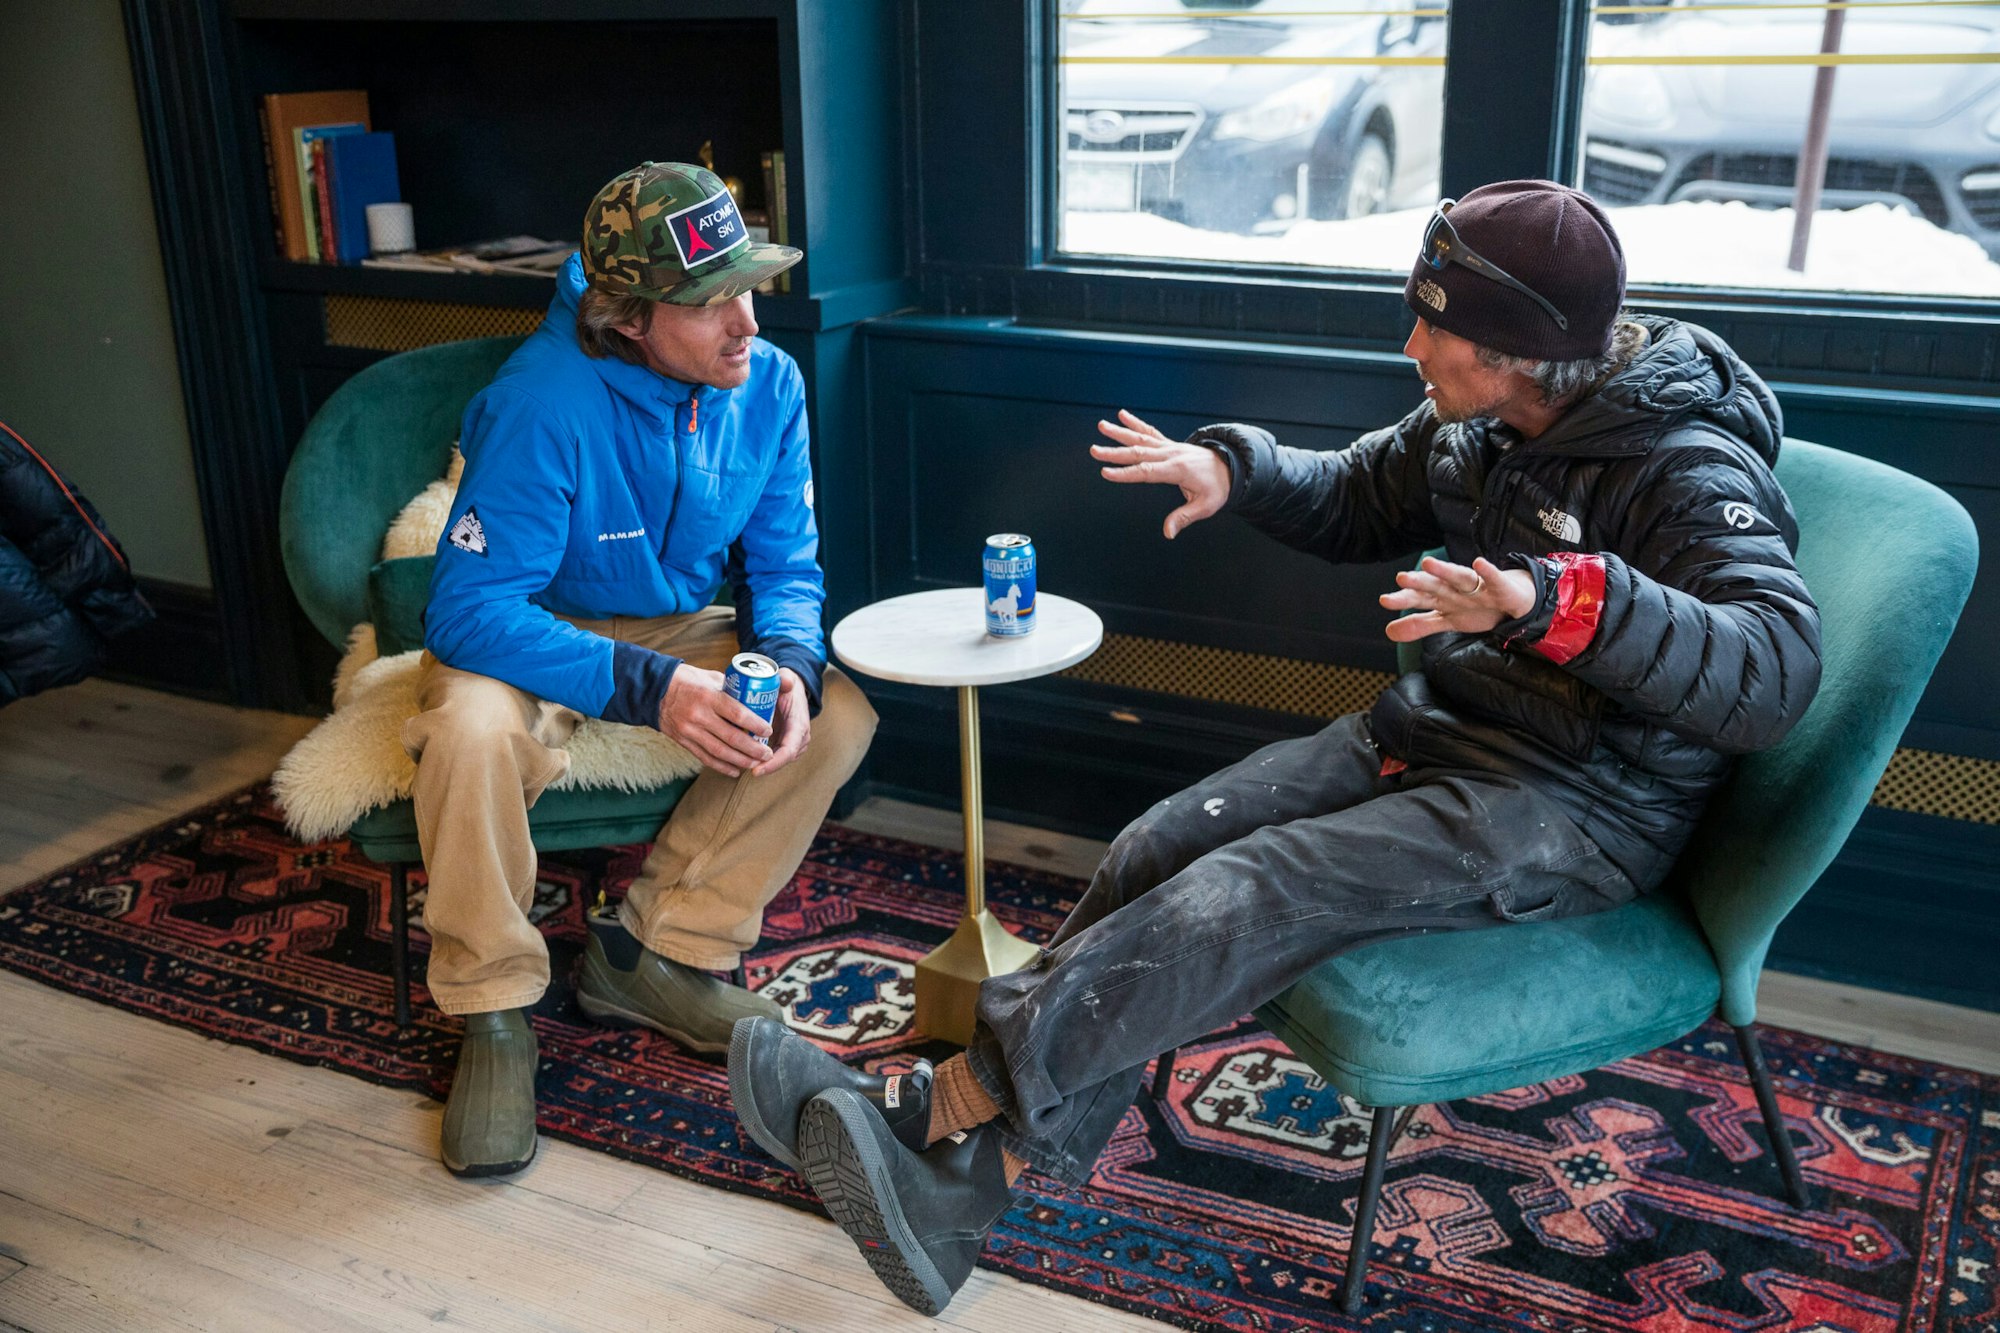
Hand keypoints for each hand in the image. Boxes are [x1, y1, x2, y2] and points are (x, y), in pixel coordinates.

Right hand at [657, 666, 772, 776]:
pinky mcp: (683, 741)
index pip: (737, 714)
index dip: (755, 725)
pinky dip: (722, 766)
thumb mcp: (710, 677)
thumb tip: (754, 697)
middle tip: (767, 753)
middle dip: (753, 749)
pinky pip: (705, 758)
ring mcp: (690, 731)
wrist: (654, 690)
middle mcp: (699, 716)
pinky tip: (736, 771)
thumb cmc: (687, 680)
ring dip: (740, 760)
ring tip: (756, 763)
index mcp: (708, 696)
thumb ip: (730, 688)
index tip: (768, 730)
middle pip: (732, 738)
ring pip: (720, 752)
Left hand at [747, 669, 810, 776]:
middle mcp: (799, 738)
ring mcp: (793, 744)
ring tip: (740, 765)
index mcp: (799, 725)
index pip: (789, 750)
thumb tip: (785, 681)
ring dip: (760, 764)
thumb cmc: (788, 687)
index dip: (773, 763)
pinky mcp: (784, 745)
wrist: (793, 691)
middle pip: (781, 760)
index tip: (756, 770)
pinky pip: (773, 757)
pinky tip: (744, 760)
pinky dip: (760, 760)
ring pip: (777, 761)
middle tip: (742, 768)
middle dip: (763, 767)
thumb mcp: (787, 679)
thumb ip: (786, 679)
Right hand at [1090, 409, 1229, 539]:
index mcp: (1177, 469)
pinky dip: (1136, 423)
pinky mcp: (1170, 444)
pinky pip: (1150, 432)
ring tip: (1101, 425)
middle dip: (1114, 452)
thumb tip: (1168, 533)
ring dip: (1120, 432)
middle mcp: (1171, 454)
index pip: (1146, 472)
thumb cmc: (1218, 488)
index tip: (1106, 472)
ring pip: (1141, 439)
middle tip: (1094, 450)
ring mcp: (1170, 447)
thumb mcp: (1205, 506)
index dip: (1125, 473)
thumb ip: (1184, 517)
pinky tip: (1122, 415)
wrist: (1231, 467)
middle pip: (1138, 453)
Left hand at [1379, 556, 1536, 641]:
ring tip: (1429, 563)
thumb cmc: (1476, 607)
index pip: (1420, 597)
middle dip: (1419, 582)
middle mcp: (1456, 589)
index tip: (1385, 600)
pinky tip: (1479, 563)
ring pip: (1459, 577)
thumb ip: (1420, 625)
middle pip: (1435, 585)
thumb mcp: (1447, 620)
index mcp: (1442, 597)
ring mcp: (1478, 587)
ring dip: (1445, 570)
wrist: (1513, 602)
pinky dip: (1488, 572)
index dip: (1403, 599)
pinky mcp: (1500, 587)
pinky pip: (1494, 579)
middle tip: (1401, 578)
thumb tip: (1388, 632)